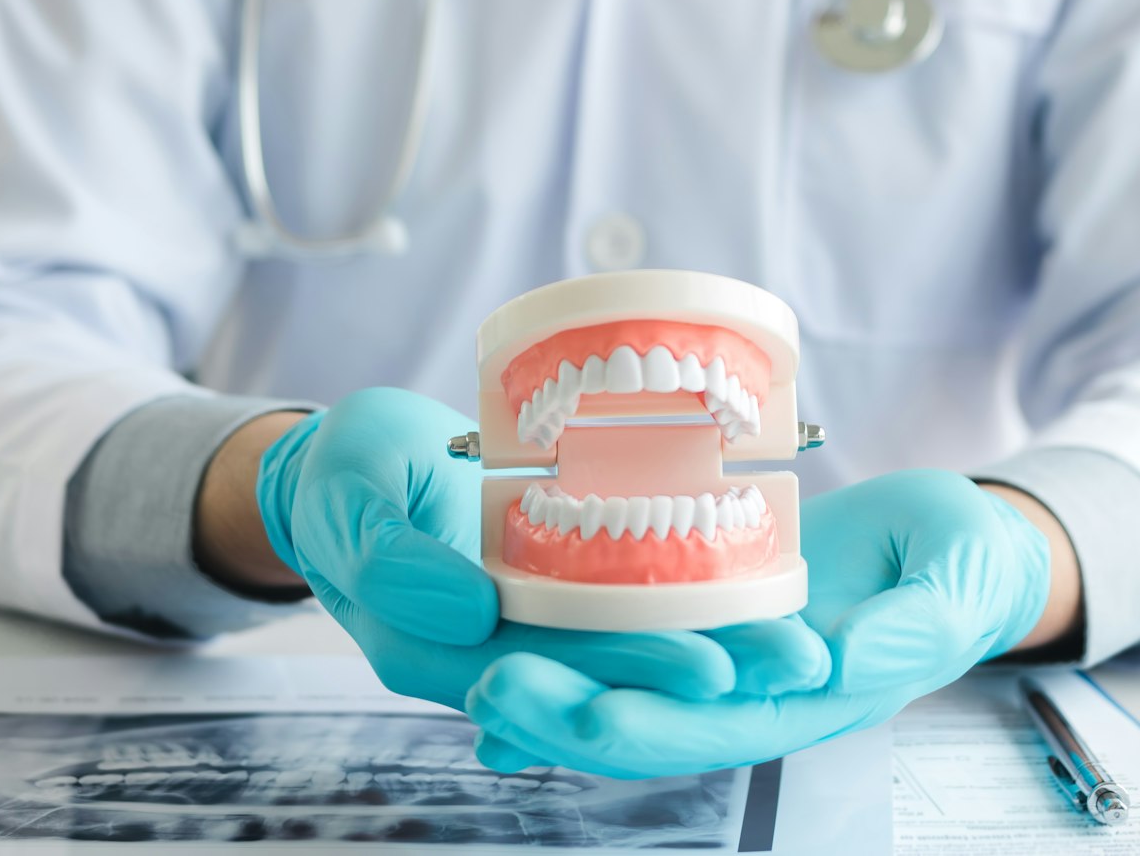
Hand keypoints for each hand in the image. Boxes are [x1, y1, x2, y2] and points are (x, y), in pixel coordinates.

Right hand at [247, 388, 826, 710]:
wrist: (342, 468)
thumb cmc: (340, 476)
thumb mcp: (346, 499)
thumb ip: (392, 559)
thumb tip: (469, 611)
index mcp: (432, 648)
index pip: (547, 671)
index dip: (629, 669)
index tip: (711, 664)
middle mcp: (490, 650)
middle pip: (607, 670)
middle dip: (702, 667)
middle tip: (793, 657)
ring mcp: (524, 622)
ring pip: (626, 642)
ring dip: (711, 643)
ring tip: (799, 640)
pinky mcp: (549, 588)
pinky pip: (621, 603)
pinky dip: (685, 601)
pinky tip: (755, 596)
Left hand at [464, 469, 1060, 776]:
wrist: (954, 549)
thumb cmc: (961, 569)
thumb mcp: (951, 591)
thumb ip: (906, 630)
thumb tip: (842, 661)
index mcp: (810, 701)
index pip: (715, 728)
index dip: (643, 727)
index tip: (577, 712)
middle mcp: (753, 690)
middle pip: (644, 717)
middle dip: (564, 712)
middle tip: (488, 687)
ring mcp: (725, 650)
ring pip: (623, 678)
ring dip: (550, 683)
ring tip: (473, 672)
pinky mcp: (709, 602)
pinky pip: (628, 632)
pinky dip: (568, 642)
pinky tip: (501, 642)